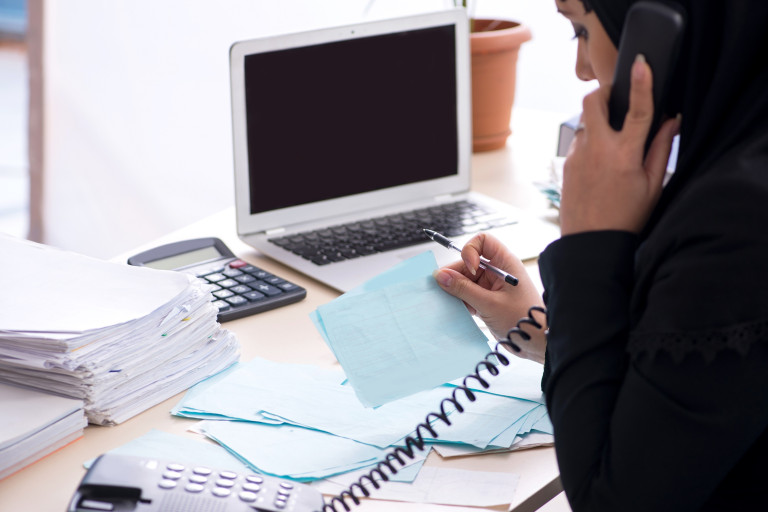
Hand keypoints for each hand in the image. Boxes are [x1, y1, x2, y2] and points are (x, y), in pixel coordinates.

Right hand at [433, 233, 546, 362]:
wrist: (535, 341)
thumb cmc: (520, 319)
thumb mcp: (488, 304)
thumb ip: (463, 289)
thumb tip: (440, 276)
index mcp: (505, 263)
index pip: (483, 241)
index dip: (470, 251)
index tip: (469, 269)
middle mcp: (498, 271)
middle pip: (469, 262)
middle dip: (456, 275)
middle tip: (444, 289)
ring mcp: (492, 285)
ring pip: (466, 279)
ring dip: (457, 290)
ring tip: (452, 303)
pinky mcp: (488, 299)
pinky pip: (468, 293)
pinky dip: (461, 300)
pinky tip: (460, 310)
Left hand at [560, 55, 680, 235]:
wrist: (590, 242)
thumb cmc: (625, 218)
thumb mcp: (652, 186)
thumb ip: (661, 149)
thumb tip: (671, 121)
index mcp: (624, 155)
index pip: (637, 111)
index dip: (642, 84)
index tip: (642, 65)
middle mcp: (597, 150)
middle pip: (592, 102)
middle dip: (604, 92)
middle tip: (617, 98)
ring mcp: (578, 156)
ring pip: (585, 122)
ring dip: (599, 122)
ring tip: (613, 144)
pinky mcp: (567, 164)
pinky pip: (579, 142)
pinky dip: (591, 143)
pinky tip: (601, 163)